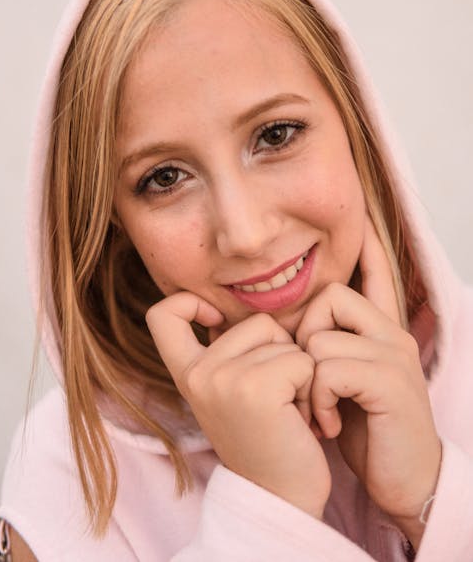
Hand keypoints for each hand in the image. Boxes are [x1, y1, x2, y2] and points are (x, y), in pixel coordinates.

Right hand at [146, 293, 330, 518]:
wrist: (280, 499)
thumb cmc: (265, 439)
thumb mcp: (229, 392)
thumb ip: (227, 352)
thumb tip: (233, 310)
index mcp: (188, 374)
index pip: (163, 314)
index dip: (190, 302)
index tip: (217, 321)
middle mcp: (199, 373)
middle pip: (257, 321)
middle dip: (281, 352)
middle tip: (278, 398)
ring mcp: (224, 379)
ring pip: (283, 339)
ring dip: (299, 371)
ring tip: (289, 409)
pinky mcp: (258, 388)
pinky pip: (302, 359)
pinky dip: (311, 386)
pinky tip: (301, 418)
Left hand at [295, 216, 440, 547]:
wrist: (405, 482)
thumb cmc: (368, 431)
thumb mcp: (344, 383)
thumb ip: (330, 351)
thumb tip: (292, 332)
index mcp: (382, 331)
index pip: (375, 275)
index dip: (367, 248)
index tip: (360, 216)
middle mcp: (392, 334)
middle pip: (331, 297)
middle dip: (305, 337)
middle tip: (309, 383)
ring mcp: (393, 355)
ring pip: (321, 337)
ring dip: (307, 380)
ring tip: (319, 411)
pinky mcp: (389, 381)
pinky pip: (328, 367)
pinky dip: (317, 398)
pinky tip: (328, 423)